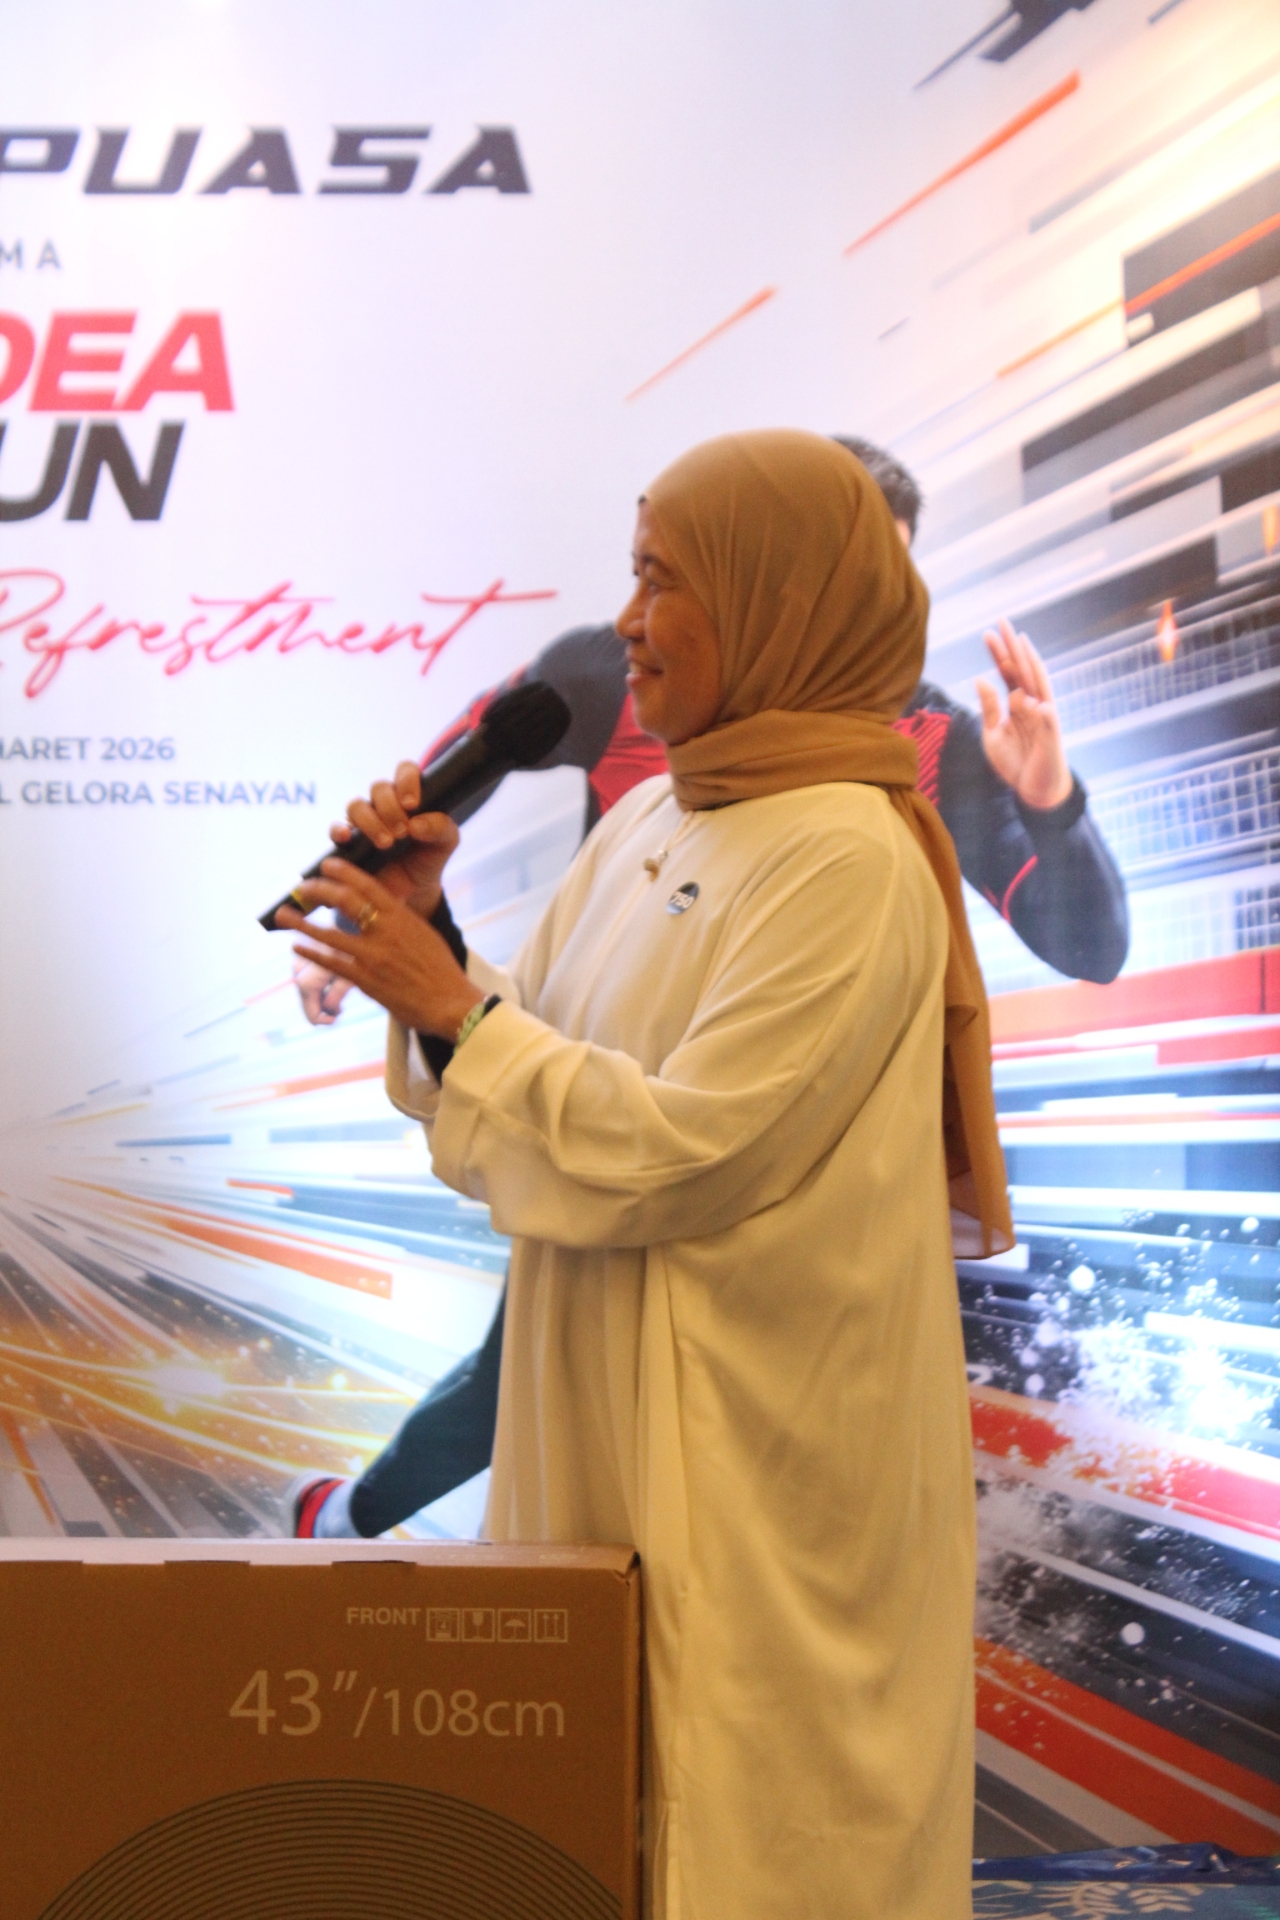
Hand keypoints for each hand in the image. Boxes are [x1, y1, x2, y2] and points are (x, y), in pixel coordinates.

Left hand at [275, 859, 481, 1038]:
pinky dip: (310, 954)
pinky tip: (296, 948)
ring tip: (283, 914)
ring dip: (301, 922)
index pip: (367, 884)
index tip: (326, 865)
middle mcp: (385, 931)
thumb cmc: (440, 969)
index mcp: (402, 916)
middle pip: (344, 901)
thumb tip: (380, 908)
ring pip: (328, 933)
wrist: (451, 1003)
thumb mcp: (423, 934)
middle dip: (318, 890)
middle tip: (301, 887)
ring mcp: (373, 956)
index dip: (342, 871)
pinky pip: (330, 963)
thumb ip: (400, 919)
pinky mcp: (365, 980)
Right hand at [335, 760, 460, 917]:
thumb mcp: (445, 844)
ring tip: (387, 843)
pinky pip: (335, 829)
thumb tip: (416, 823)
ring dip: (371, 821)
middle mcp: (384, 804)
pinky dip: (339, 830)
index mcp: (409, 796)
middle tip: (403, 832)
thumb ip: (441, 827)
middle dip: (390, 808)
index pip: (405, 770)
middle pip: (379, 788)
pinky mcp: (348, 842)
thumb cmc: (429, 858)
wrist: (414, 890)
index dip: (407, 781)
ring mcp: (364, 821)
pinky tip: (349, 837)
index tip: (412, 804)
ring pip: (356, 805)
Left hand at [975, 618, 1072, 810]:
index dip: (998, 654)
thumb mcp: (994, 734)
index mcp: (1018, 703)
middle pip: (1022, 670)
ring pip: (1039, 686)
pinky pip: (1049, 722)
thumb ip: (989, 708)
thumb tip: (980, 679)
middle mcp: (1033, 703)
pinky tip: (1036, 702)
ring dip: (1030, 665)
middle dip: (1012, 647)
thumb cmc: (1016, 760)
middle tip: (1002, 621)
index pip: (1007, 673)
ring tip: (1022, 643)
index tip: (987, 633)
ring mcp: (1044, 718)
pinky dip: (1044, 712)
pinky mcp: (1052, 737)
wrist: (1035, 788)